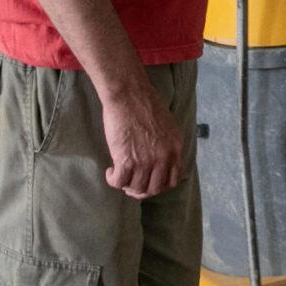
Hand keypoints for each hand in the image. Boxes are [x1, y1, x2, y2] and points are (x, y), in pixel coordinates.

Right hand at [96, 71, 184, 197]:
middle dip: (141, 190)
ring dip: (126, 185)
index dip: (159, 185)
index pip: (172, 180)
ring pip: (136, 188)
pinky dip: (113, 180)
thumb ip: (167, 145)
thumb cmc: (145, 105)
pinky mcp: (126, 161)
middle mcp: (163, 158)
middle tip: (131, 184)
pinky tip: (110, 171)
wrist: (128, 95)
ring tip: (119, 174)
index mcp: (175, 149)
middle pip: (154, 189)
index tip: (149, 182)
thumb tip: (160, 161)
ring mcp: (145, 161)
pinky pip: (119, 182)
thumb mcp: (168, 126)